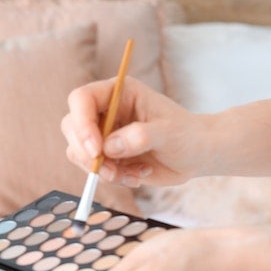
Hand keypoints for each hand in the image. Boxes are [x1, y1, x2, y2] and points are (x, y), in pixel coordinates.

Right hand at [62, 77, 208, 188]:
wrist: (198, 155)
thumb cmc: (188, 136)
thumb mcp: (170, 133)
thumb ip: (141, 136)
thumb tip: (109, 147)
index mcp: (119, 93)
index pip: (82, 99)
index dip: (82, 123)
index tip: (97, 150)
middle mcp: (105, 110)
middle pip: (71, 125)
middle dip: (86, 152)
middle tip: (109, 170)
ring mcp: (102, 133)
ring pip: (77, 150)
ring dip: (101, 169)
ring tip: (131, 174)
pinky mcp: (104, 155)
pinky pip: (91, 169)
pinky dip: (111, 178)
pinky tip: (136, 176)